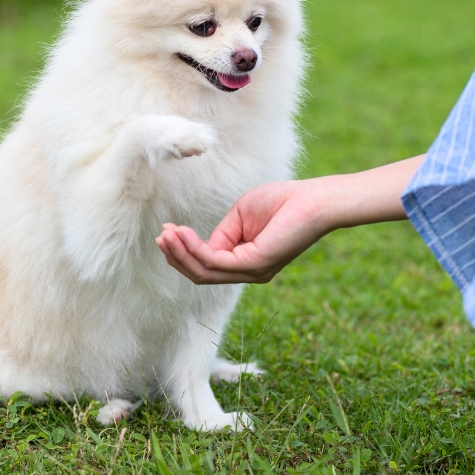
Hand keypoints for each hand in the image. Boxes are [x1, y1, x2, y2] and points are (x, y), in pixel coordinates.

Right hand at [156, 179, 333, 283]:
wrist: (314, 200)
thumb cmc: (283, 201)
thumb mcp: (241, 215)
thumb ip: (222, 233)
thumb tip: (203, 245)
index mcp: (246, 262)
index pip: (207, 264)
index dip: (184, 249)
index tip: (168, 230)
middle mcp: (249, 273)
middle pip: (201, 274)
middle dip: (177, 256)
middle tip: (160, 237)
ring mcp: (253, 272)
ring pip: (205, 272)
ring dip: (181, 253)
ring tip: (166, 235)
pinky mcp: (255, 265)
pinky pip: (216, 262)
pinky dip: (195, 249)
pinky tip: (182, 234)